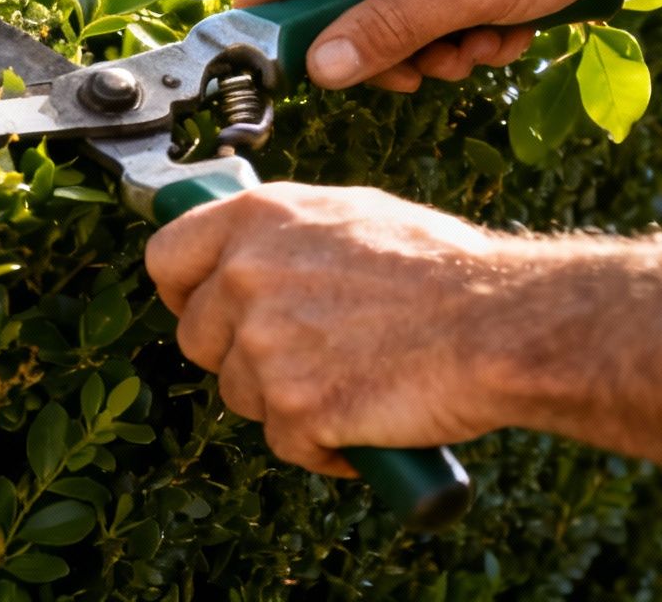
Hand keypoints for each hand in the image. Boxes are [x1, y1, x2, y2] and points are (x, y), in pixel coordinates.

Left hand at [143, 182, 514, 477]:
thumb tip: (239, 252)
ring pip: (239, 394)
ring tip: (351, 378)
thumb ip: (280, 236)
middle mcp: (247, 276)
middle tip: (303, 354)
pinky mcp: (293, 407)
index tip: (203, 307)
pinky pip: (283, 443)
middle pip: (195, 337)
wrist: (495, 324)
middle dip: (238, 355)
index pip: (165, 257)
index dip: (181, 291)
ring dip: (284, 400)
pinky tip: (364, 418)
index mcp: (258, 219)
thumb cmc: (439, 269)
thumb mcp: (348, 215)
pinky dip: (320, 445)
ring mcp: (265, 344)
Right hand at [236, 0, 637, 89]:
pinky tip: (503, 26)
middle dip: (390, 41)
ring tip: (488, 43)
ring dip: (433, 41)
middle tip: (427, 72)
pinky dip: (457, 23)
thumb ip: (387, 30)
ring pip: (389, 2)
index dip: (273, 12)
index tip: (262, 63)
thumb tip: (321, 70)